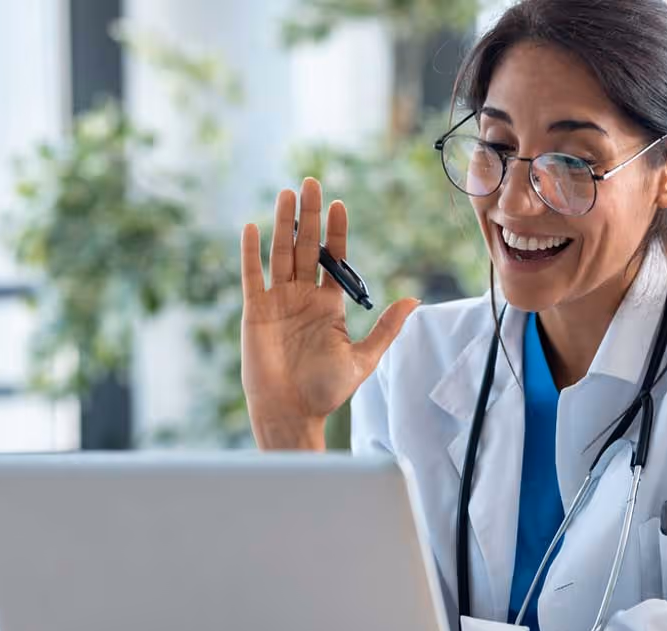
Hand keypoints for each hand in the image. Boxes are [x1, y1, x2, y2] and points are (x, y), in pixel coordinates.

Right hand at [240, 178, 419, 448]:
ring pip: (280, 254)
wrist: (292, 412)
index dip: (336, 231)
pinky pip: (252, 275)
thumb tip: (414, 301)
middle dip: (309, 215)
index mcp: (328, 305)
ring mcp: (277, 301)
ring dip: (282, 223)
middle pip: (305, 247)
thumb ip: (386, 328)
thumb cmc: (326, 391)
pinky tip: (253, 227)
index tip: (339, 204)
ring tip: (287, 194)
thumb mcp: (364, 358)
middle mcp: (302, 297)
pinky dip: (251, 252)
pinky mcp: (255, 311)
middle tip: (311, 182)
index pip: (333, 259)